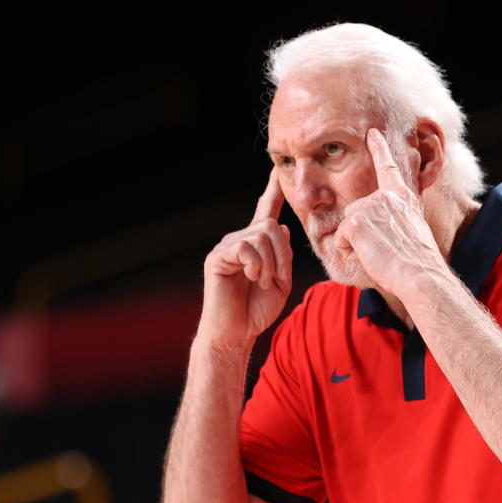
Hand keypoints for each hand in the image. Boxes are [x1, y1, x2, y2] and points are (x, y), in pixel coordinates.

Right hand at [200, 168, 292, 347]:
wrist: (236, 332)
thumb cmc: (257, 310)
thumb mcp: (280, 281)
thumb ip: (283, 255)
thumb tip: (282, 228)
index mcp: (256, 245)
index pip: (265, 212)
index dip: (272, 192)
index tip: (278, 170)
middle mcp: (240, 240)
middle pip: (272, 226)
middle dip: (283, 254)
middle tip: (277, 279)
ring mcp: (227, 246)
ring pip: (262, 236)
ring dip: (271, 264)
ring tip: (263, 283)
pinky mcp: (217, 257)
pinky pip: (246, 248)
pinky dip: (256, 265)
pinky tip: (251, 279)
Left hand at [333, 129, 445, 294]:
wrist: (419, 274)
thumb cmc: (417, 261)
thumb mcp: (412, 230)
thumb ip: (394, 219)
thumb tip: (381, 226)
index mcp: (402, 197)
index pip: (387, 167)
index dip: (379, 148)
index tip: (372, 132)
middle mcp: (385, 196)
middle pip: (355, 211)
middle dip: (360, 233)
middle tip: (385, 249)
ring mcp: (369, 206)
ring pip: (346, 226)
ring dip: (356, 244)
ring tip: (379, 252)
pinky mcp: (356, 221)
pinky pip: (340, 240)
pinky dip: (350, 252)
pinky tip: (370, 255)